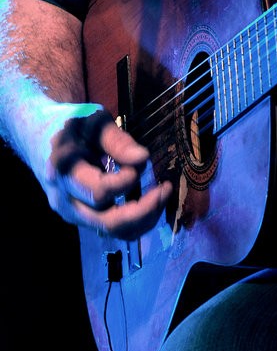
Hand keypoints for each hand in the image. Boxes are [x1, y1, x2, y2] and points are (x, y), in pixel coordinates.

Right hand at [39, 100, 170, 239]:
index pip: (99, 191)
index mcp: (62, 171)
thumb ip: (117, 140)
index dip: (126, 181)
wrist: (37, 134)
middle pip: (106, 221)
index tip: (142, 160)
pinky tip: (151, 200)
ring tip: (164, 193)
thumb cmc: (69, 123)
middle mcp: (63, 199)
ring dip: (143, 218)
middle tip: (166, 188)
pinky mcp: (80, 216)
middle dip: (142, 210)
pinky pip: (110, 226)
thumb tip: (144, 159)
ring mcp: (71, 212)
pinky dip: (135, 219)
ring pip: (111, 230)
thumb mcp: (93, 120)